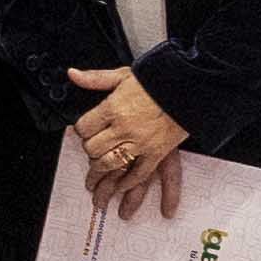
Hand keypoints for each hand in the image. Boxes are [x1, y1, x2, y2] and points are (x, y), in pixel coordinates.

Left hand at [63, 66, 187, 206]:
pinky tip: (120, 185)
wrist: (188, 88)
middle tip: (92, 148)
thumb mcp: (122, 75)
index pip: (84, 127)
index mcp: (113, 108)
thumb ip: (95, 78)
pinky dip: (127, 182)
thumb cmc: (155, 81)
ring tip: (98, 170)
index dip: (81, 130)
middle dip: (89, 150)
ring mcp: (140, 143)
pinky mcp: (156, 153)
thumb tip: (72, 74)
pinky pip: (138, 174)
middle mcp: (124, 128)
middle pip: (93, 148)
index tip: (85, 130)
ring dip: (101, 169)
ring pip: (110, 164)